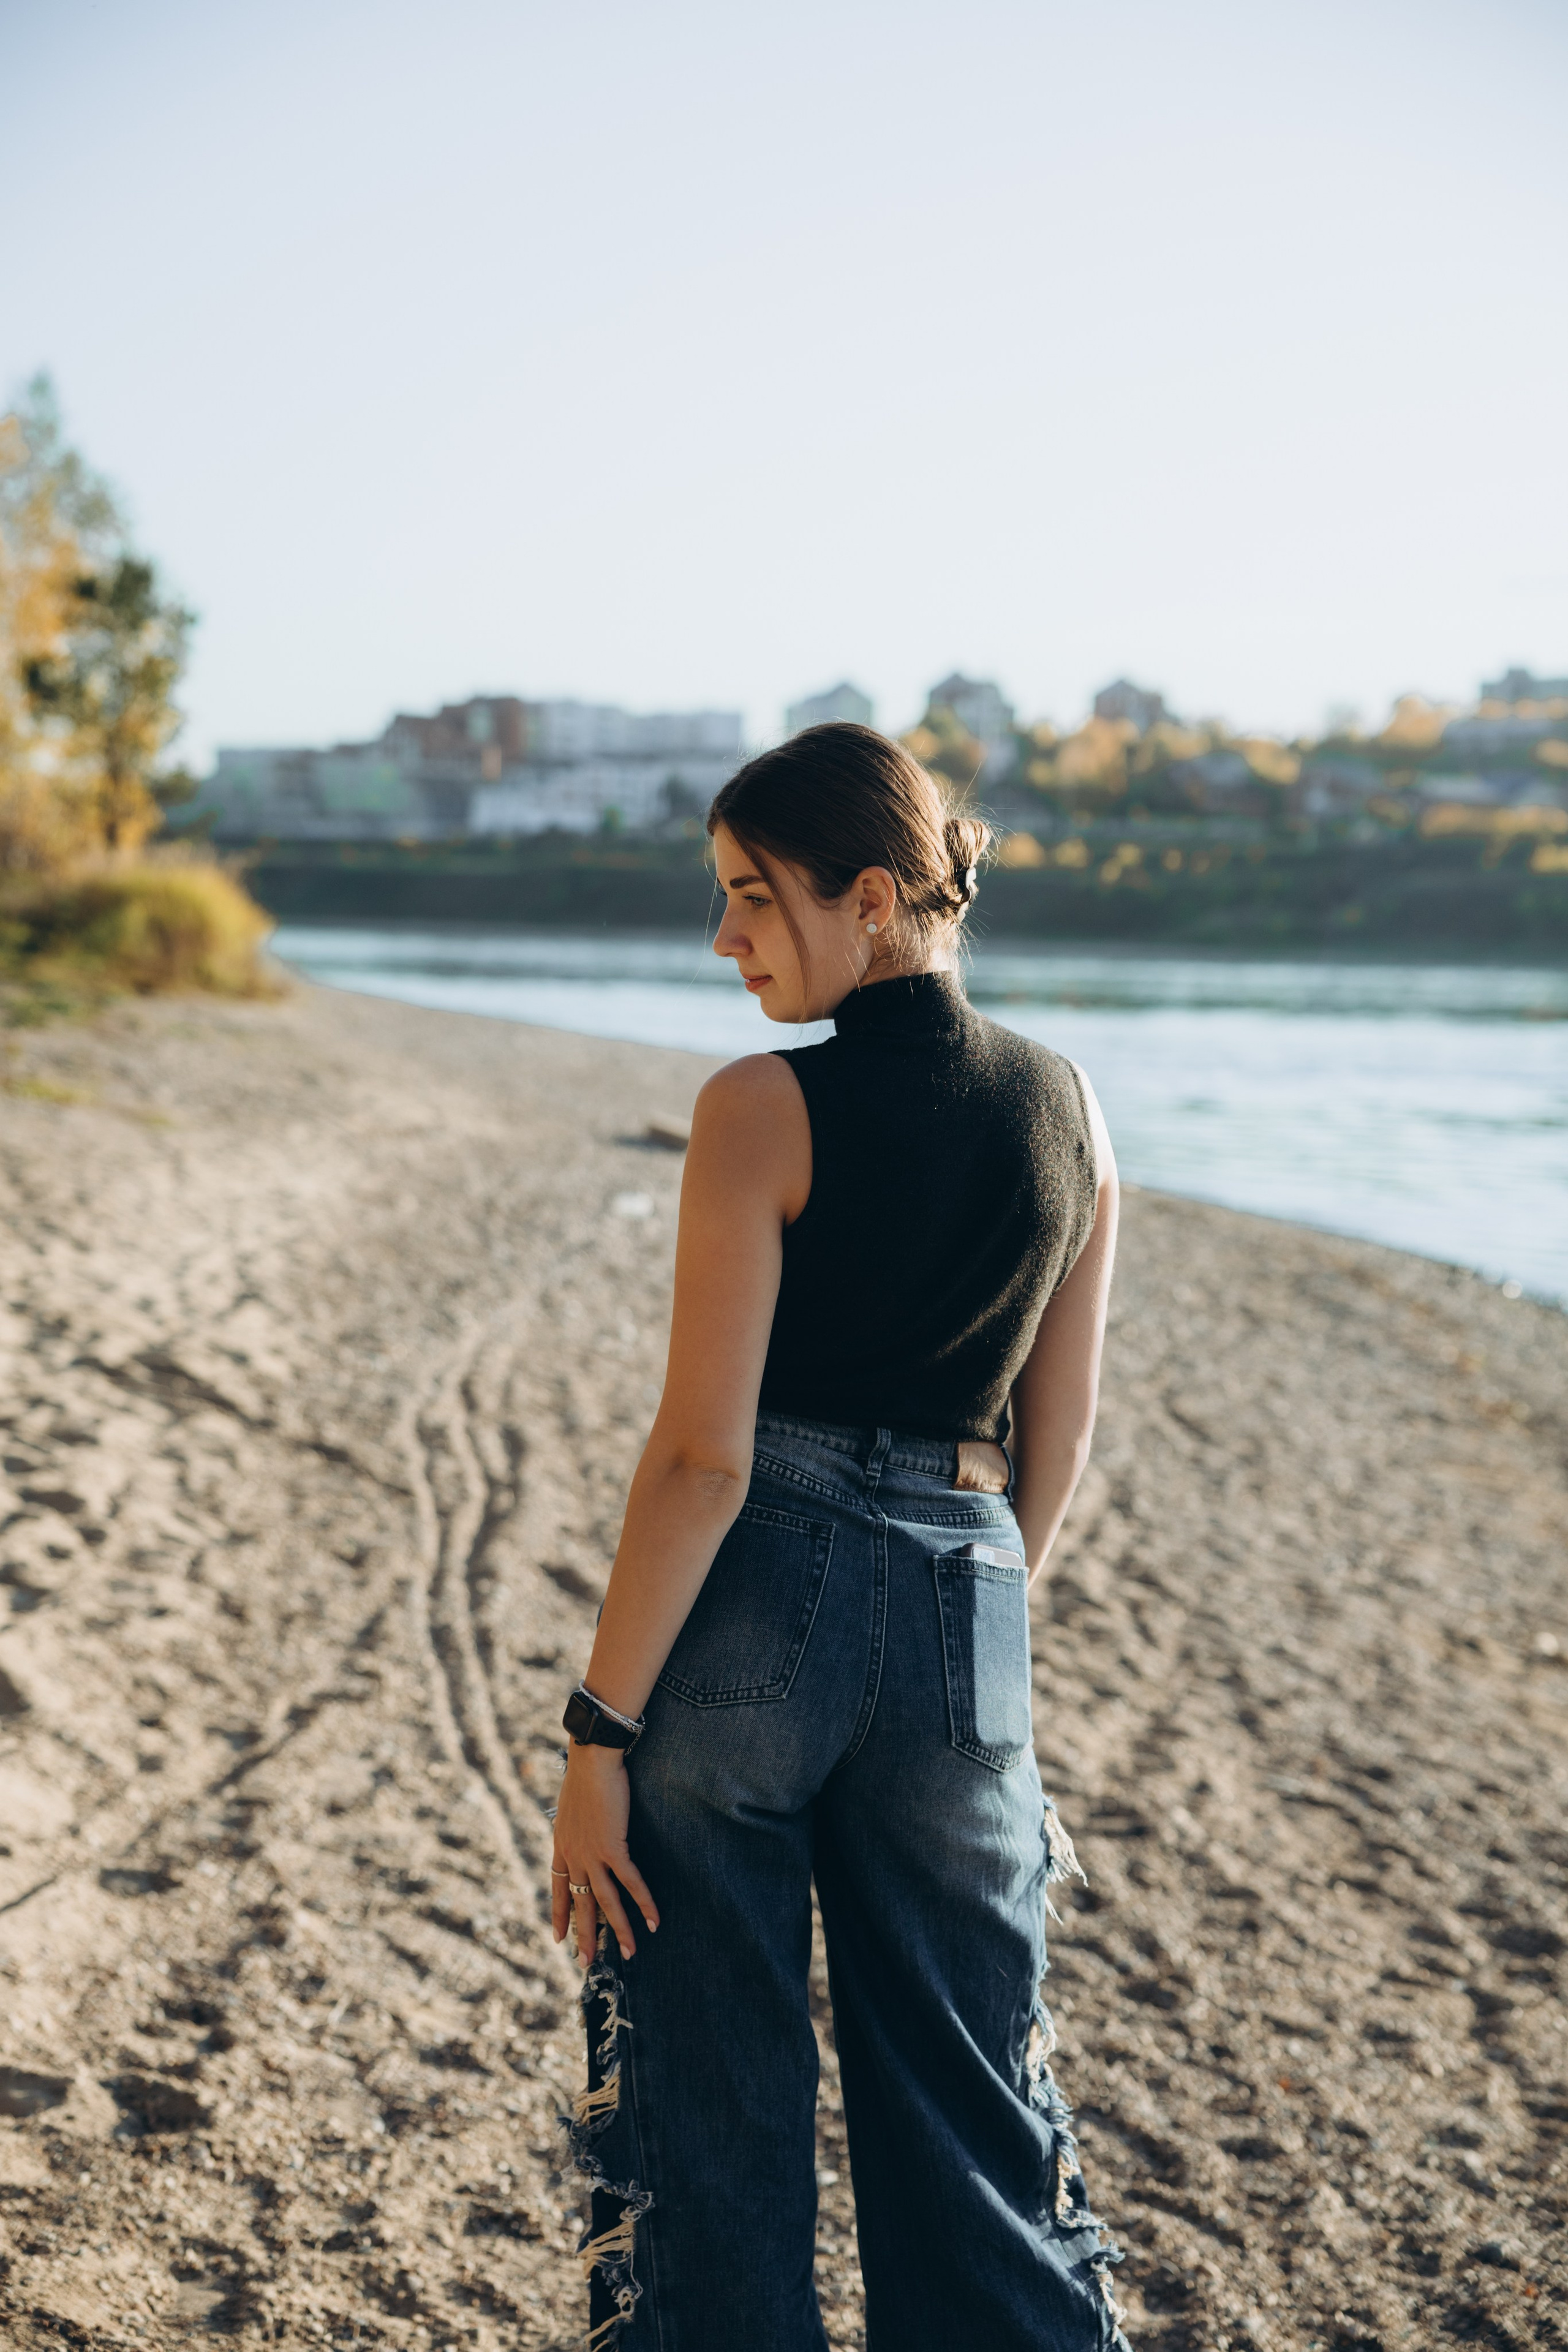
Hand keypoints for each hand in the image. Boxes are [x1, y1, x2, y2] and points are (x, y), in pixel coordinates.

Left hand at [551, 1742, 658, 1967]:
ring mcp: (592, 1854)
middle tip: (586, 1963)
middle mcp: (574, 1855)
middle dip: (584, 1936)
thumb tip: (581, 1824)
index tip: (557, 1939)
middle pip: (580, 1904)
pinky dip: (644, 1902)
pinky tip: (654, 1920)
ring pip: (605, 1901)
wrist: (591, 1760)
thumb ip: (575, 1822)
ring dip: (619, 1930)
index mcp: (562, 1845)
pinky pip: (630, 1882)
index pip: (558, 1887)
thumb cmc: (585, 1773)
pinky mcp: (613, 1848)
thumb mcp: (571, 1804)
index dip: (558, 1914)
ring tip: (630, 1954)